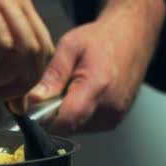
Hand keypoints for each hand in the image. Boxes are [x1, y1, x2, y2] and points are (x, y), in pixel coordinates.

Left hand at [27, 0, 165, 134]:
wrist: (132, 37)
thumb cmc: (101, 39)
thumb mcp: (69, 47)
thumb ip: (52, 76)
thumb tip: (33, 100)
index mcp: (98, 86)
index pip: (66, 121)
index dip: (44, 120)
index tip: (34, 107)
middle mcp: (110, 107)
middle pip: (68, 127)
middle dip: (53, 115)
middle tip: (53, 91)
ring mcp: (115, 117)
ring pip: (75, 129)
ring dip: (65, 115)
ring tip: (69, 90)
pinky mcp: (115, 121)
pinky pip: (86, 126)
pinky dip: (77, 114)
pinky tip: (80, 95)